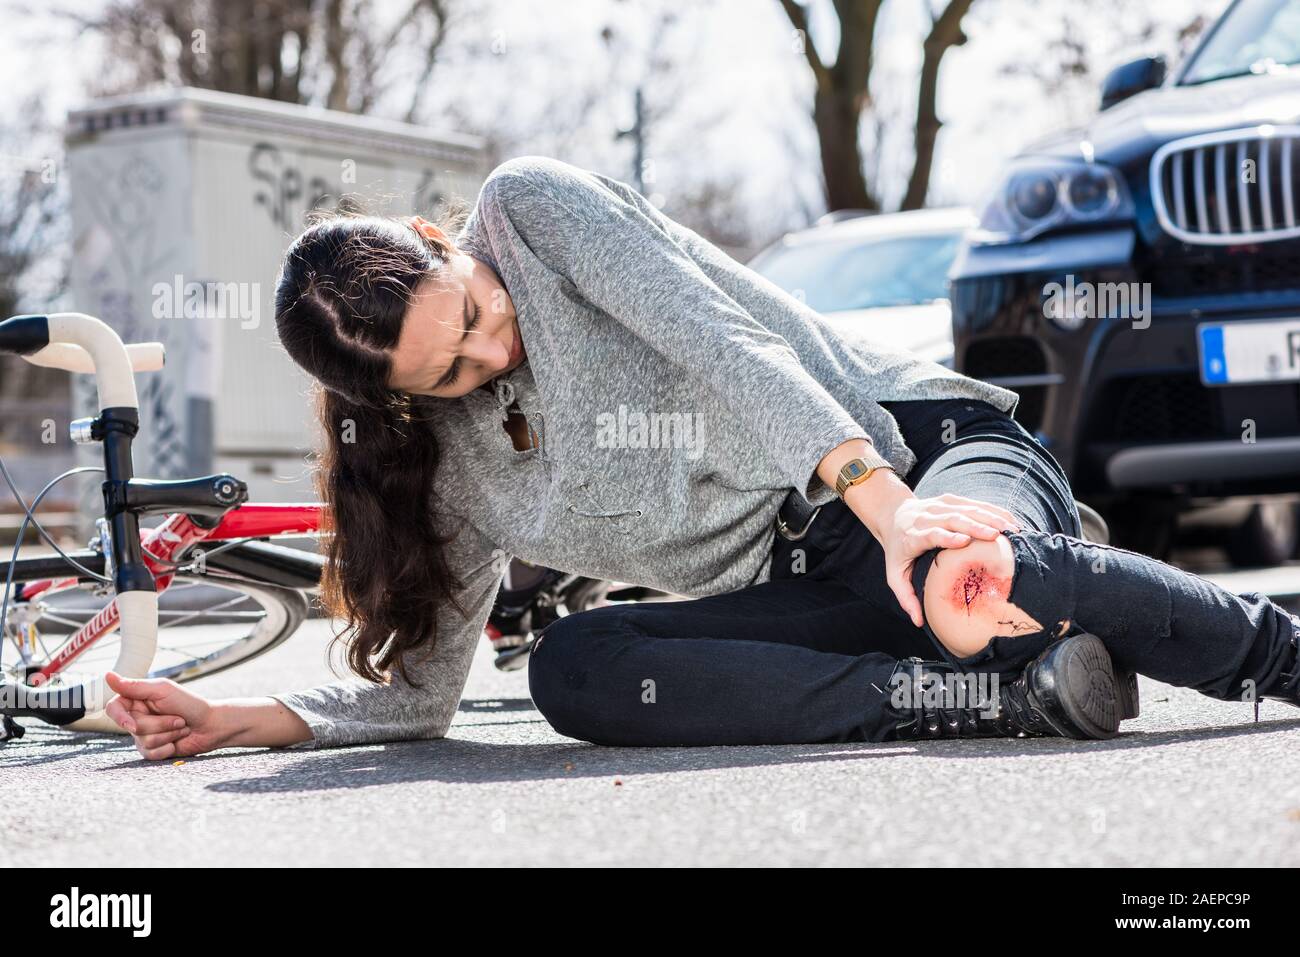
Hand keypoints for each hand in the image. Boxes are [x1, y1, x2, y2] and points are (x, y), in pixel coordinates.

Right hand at [105, 671, 226, 759]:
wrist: (211, 725)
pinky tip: (178, 740)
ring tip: (181, 727)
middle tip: (178, 718)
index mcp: (137, 700)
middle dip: (159, 724)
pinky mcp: (152, 750)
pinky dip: (168, 747)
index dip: (119, 718)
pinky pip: (150, 754)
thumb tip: (107, 675)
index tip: (133, 725)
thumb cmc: (190, 704)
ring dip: (167, 734)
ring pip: (143, 741)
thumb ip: (135, 686)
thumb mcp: (163, 690)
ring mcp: (144, 735)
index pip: (113, 708)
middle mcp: (137, 718)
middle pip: (132, 727)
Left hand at [875, 492, 1020, 627]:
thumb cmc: (898, 550)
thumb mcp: (894, 575)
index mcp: (912, 537)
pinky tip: (1008, 519)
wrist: (891, 515)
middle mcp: (925, 518)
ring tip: (1010, 528)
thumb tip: (918, 622)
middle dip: (974, 526)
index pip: (930, 534)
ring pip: (964, 508)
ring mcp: (937, 506)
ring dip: (988, 517)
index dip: (945, 537)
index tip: (963, 541)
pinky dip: (991, 510)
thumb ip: (906, 598)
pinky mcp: (948, 499)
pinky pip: (971, 503)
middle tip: (997, 535)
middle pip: (951, 519)